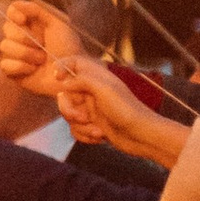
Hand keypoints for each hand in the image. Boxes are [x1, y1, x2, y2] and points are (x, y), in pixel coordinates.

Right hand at [0, 0, 79, 88]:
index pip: (12, 11)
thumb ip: (38, 9)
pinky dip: (21, 67)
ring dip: (26, 54)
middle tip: (42, 45)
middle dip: (24, 37)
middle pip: (6, 28)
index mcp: (31, 22)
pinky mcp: (13, 72)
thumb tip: (17, 5)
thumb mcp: (59, 23)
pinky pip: (5, 65)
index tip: (23, 20)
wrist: (73, 74)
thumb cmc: (69, 48)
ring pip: (5, 47)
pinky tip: (33, 70)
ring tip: (42, 59)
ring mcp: (15, 54)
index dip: (14, 14)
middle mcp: (21, 36)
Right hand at [52, 54, 184, 167]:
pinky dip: (85, 135)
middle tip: (83, 116)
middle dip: (69, 110)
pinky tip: (100, 137)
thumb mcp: (103, 88)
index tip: (58, 78)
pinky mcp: (92, 125)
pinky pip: (75, 129)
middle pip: (64, 95)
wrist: (141, 136)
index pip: (74, 63)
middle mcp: (92, 91)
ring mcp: (91, 109)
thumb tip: (63, 83)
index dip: (62, 67)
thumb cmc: (126, 110)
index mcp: (96, 77)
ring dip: (80, 126)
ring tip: (98, 130)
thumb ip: (81, 80)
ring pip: (69, 115)